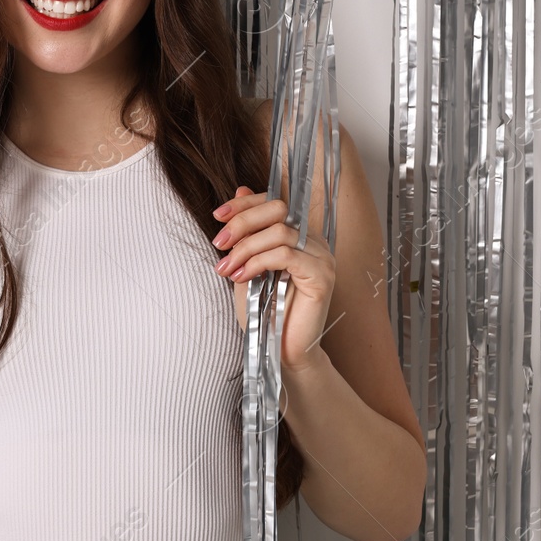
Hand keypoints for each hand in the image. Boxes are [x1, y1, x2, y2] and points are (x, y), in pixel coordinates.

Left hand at [211, 185, 337, 371]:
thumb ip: (246, 232)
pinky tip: (242, 277)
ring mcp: (322, 258)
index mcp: (298, 235)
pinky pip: (286, 255)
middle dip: (242, 223)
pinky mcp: (322, 277)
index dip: (244, 205)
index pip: (274, 202)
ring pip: (279, 233)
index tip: (218, 216)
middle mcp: (314, 242)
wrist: (278, 350)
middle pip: (278, 210)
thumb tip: (238, 190)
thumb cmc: (263, 311)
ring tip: (226, 269)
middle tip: (218, 243)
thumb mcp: (246, 264)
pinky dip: (258, 263)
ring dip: (245, 248)